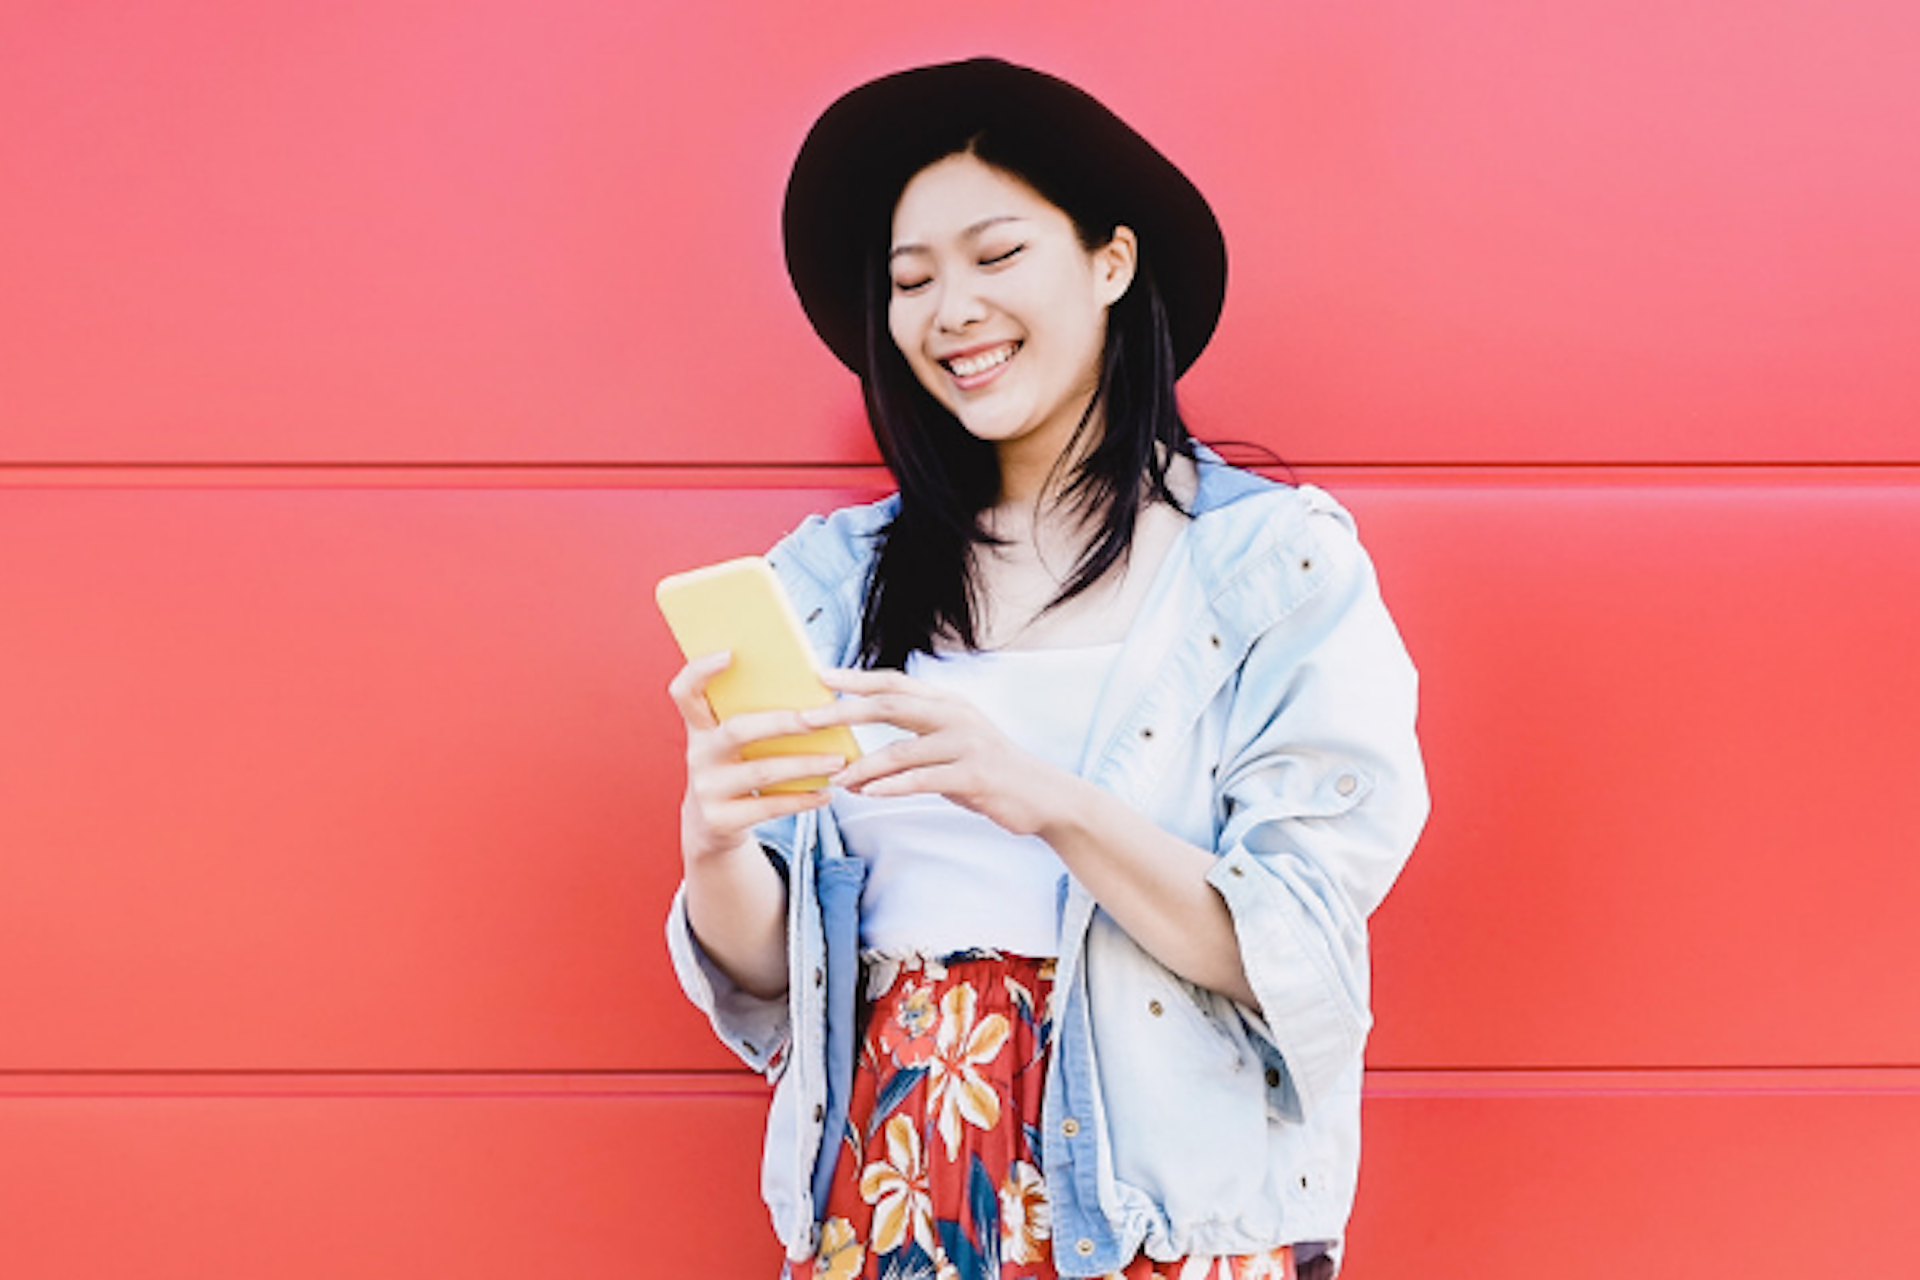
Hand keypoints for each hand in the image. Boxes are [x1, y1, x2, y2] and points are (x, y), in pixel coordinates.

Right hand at [668, 650, 846, 865]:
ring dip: (805, 765)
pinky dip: (801, 799)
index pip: (686, 692)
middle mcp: (698, 755)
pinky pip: (768, 806)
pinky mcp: (720, 820)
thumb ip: (753, 718)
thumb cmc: (735, 770)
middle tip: (818, 718)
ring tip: (838, 761)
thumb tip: (811, 696)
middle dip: (781, 723)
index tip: (730, 653)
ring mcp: (707, 789)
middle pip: (737, 730)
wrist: (711, 826)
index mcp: (700, 728)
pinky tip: (826, 793)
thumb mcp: (732, 745)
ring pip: (761, 772)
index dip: (701, 671)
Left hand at [807, 666, 1072, 837]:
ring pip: (901, 749)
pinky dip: (892, 786)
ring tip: (835, 777)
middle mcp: (955, 715)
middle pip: (890, 704)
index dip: (855, 678)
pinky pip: (922, 779)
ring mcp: (965, 743)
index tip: (817, 675)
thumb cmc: (987, 771)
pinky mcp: (973, 774)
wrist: (1042, 795)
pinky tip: (868, 793)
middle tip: (806, 718)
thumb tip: (859, 746)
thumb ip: (914, 737)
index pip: (893, 682)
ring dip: (862, 765)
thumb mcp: (952, 743)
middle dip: (844, 710)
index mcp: (947, 702)